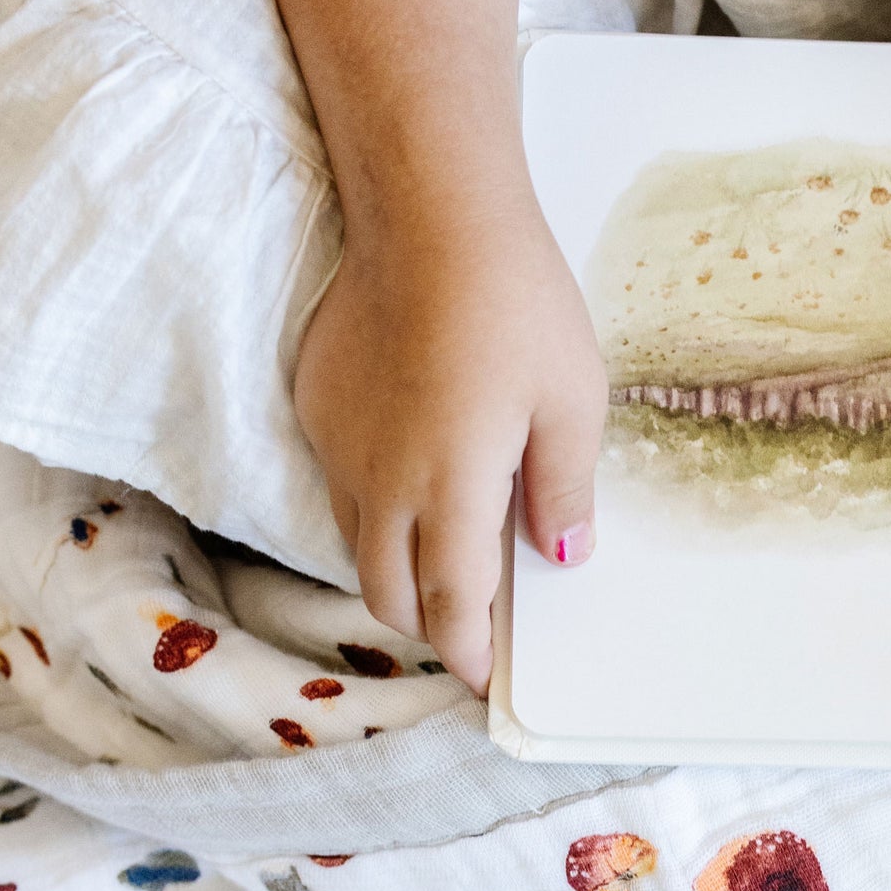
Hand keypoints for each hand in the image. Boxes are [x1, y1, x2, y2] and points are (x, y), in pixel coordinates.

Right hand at [294, 201, 606, 693]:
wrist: (427, 212)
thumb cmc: (514, 303)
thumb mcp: (574, 401)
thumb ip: (564, 489)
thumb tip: (564, 556)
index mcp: (451, 493)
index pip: (450, 608)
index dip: (467, 654)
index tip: (483, 678)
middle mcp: (381, 484)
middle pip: (388, 593)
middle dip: (428, 624)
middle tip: (471, 625)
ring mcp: (339, 445)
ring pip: (357, 544)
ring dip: (397, 569)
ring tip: (446, 557)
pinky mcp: (316, 405)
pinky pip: (341, 483)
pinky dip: (375, 506)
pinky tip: (415, 473)